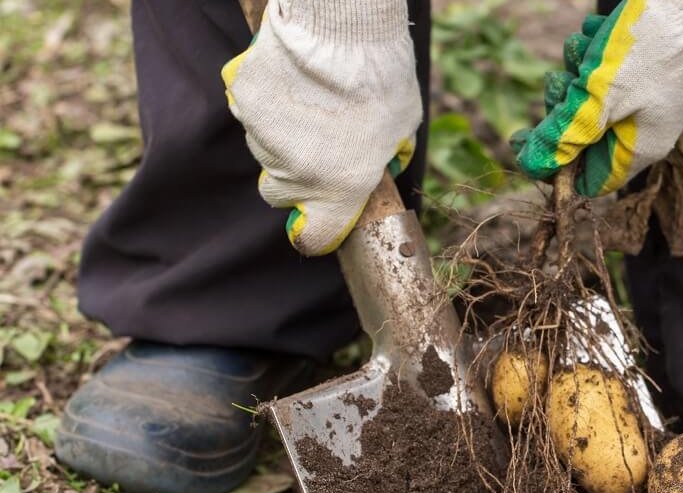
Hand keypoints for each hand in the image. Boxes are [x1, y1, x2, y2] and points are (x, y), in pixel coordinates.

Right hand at [222, 0, 421, 255]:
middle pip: (280, 193)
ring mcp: (263, 138)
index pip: (313, 238)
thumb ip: (387, 158)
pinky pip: (251, 115)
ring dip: (282, 139)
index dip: (315, 233)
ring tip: (310, 104)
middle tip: (319, 148)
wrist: (341, 28)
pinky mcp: (243, 102)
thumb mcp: (403, 128)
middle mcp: (296, 172)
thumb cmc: (381, 78)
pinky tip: (291, 83)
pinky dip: (266, 106)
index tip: (317, 225)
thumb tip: (383, 165)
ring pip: (264, 152)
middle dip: (296, 179)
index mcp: (338, 188)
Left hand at [514, 0, 682, 197]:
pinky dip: (597, 48)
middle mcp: (643, 129)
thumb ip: (566, 134)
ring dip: (578, 68)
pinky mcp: (648, 66)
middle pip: (584, 134)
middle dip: (565, 105)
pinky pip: (607, 66)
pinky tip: (605, 31)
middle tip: (563, 79)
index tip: (527, 135)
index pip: (586, 181)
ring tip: (591, 45)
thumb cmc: (656, 49)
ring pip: (591, 95)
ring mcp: (647, 96)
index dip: (554, 164)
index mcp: (638, 150)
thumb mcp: (602, 97)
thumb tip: (533, 165)